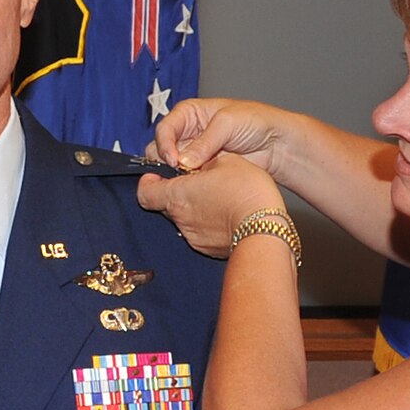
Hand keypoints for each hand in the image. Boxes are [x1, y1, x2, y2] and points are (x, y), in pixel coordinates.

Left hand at [137, 154, 286, 257]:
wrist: (265, 229)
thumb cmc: (246, 192)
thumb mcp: (227, 160)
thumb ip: (206, 160)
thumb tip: (201, 161)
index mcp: (177, 195)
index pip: (144, 192)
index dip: (148, 182)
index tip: (157, 175)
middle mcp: (180, 218)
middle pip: (166, 205)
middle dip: (178, 193)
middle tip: (197, 182)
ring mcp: (193, 236)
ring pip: (185, 219)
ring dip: (195, 208)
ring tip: (218, 199)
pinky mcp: (208, 249)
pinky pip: (201, 233)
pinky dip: (208, 223)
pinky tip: (226, 215)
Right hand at [145, 97, 294, 177]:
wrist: (275, 143)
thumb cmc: (255, 122)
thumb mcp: (228, 123)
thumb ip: (205, 141)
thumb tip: (183, 161)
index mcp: (188, 114)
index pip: (164, 128)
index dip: (165, 144)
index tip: (173, 160)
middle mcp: (186, 134)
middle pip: (160, 149)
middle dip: (166, 162)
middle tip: (179, 173)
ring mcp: (192, 154)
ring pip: (169, 168)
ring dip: (175, 175)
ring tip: (190, 181)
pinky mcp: (200, 172)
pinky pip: (184, 180)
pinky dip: (186, 185)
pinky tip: (195, 188)